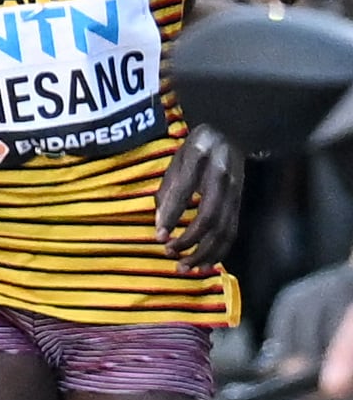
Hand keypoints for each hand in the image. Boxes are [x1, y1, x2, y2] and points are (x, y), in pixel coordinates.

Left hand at [156, 126, 244, 273]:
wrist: (234, 131)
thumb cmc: (197, 148)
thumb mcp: (177, 159)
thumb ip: (167, 190)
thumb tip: (159, 226)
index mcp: (199, 158)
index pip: (184, 191)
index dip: (171, 216)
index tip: (158, 237)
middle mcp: (222, 176)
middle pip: (209, 216)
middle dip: (189, 240)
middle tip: (170, 255)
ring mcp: (236, 190)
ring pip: (224, 229)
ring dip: (205, 253)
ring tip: (186, 268)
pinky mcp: (241, 201)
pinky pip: (233, 231)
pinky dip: (220, 251)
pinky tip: (206, 264)